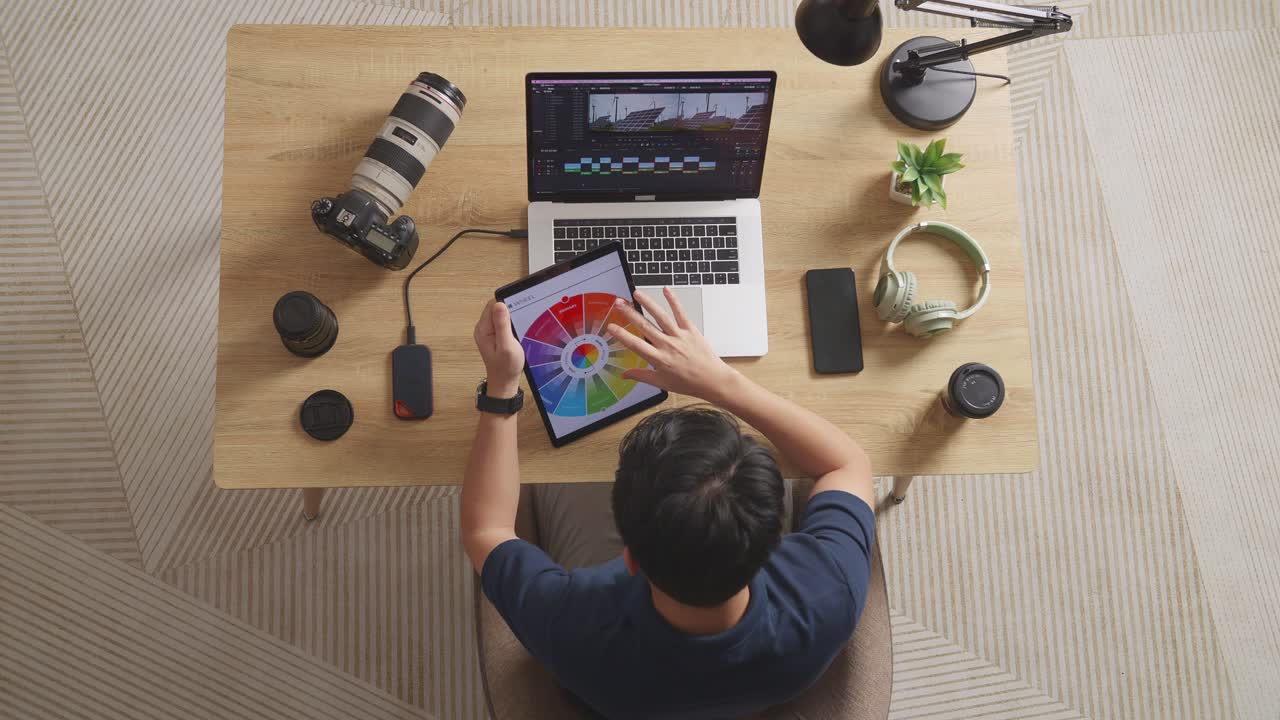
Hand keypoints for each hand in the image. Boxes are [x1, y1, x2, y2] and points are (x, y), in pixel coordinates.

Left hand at [474, 301, 524, 395]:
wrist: (505, 382)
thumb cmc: (506, 368)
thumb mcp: (507, 346)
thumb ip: (502, 325)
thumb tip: (500, 304)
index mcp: (483, 329)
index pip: (493, 304)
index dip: (507, 303)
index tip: (520, 307)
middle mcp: (483, 328)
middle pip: (496, 307)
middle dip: (511, 309)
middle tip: (522, 319)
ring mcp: (489, 331)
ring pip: (501, 314)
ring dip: (512, 317)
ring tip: (521, 326)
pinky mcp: (495, 335)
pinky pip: (503, 322)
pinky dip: (512, 323)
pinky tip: (518, 330)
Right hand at [605, 288, 737, 401]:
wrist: (713, 380)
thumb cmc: (689, 383)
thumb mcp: (662, 383)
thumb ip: (641, 376)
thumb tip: (625, 375)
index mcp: (659, 359)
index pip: (635, 345)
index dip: (622, 335)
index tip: (611, 326)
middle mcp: (668, 345)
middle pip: (645, 326)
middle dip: (630, 313)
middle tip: (619, 303)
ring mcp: (679, 336)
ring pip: (661, 316)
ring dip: (648, 303)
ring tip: (636, 294)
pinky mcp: (691, 330)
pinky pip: (681, 313)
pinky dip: (673, 301)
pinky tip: (666, 290)